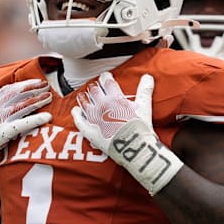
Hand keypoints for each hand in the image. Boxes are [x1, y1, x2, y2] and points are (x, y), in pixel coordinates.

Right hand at [0, 79, 52, 209]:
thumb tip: (1, 105)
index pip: (9, 88)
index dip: (24, 84)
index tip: (35, 82)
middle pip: (18, 93)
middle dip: (34, 88)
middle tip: (46, 86)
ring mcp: (0, 119)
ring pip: (23, 105)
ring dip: (38, 100)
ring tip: (49, 96)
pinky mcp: (4, 132)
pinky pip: (24, 124)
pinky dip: (37, 119)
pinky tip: (48, 117)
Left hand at [71, 72, 182, 194]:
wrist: (134, 147)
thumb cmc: (140, 128)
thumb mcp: (145, 106)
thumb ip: (145, 90)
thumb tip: (148, 76)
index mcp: (115, 98)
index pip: (107, 82)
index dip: (106, 78)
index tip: (105, 77)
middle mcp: (102, 105)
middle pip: (94, 91)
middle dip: (94, 87)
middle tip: (95, 86)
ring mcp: (94, 118)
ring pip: (85, 103)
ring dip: (84, 98)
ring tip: (83, 95)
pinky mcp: (89, 131)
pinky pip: (79, 120)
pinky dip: (76, 114)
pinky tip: (76, 110)